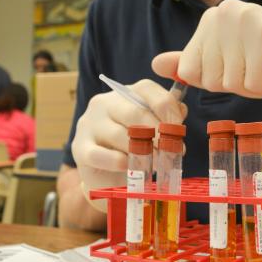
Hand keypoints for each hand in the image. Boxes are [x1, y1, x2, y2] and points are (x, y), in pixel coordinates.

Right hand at [72, 79, 186, 206]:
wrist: (105, 171)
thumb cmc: (132, 144)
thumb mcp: (150, 128)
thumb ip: (166, 117)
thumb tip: (181, 110)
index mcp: (124, 93)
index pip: (147, 89)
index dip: (168, 109)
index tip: (179, 130)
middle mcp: (104, 103)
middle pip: (136, 112)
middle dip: (159, 134)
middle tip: (173, 151)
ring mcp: (89, 124)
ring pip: (121, 135)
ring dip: (145, 152)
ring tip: (159, 164)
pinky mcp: (80, 148)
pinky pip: (104, 156)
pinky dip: (122, 163)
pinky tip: (134, 168)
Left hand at [152, 0, 261, 96]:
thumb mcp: (232, 63)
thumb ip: (195, 63)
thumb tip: (155, 65)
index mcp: (212, 18)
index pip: (191, 71)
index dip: (221, 81)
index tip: (245, 65)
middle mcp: (224, 12)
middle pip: (211, 80)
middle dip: (240, 85)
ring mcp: (244, 19)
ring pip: (232, 83)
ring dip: (257, 86)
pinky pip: (253, 84)